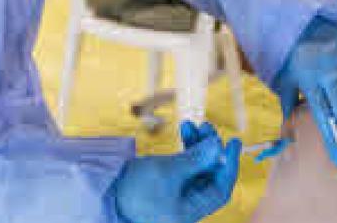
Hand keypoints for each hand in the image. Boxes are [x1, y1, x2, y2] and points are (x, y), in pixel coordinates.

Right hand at [112, 121, 242, 222]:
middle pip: (209, 177)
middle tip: (207, 127)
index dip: (228, 165)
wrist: (104, 192)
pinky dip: (186, 150)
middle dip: (210, 150)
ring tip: (191, 125)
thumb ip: (196, 159)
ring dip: (198, 146)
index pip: (220, 189)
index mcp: (190, 212)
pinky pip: (184, 166)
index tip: (232, 142)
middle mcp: (186, 206)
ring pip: (196, 168)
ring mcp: (176, 196)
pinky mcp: (166, 185)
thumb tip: (218, 146)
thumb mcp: (168, 172)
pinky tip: (184, 132)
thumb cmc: (136, 188)